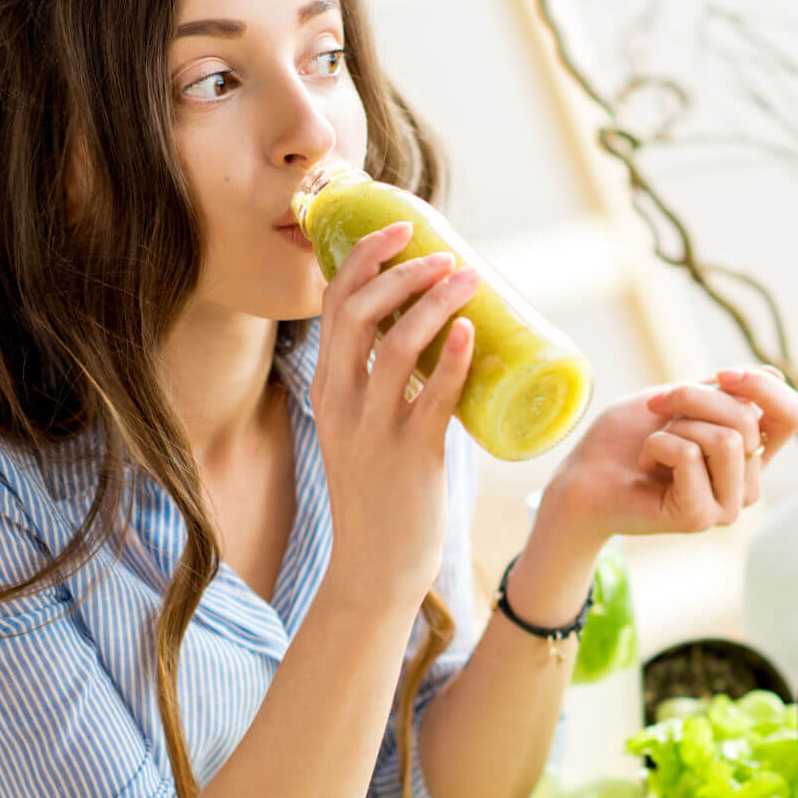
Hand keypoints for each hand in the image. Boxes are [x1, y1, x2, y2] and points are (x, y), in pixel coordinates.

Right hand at [311, 220, 477, 600]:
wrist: (376, 568)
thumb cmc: (383, 494)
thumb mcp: (366, 429)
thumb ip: (391, 387)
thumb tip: (444, 337)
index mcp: (327, 389)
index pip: (334, 305)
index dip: (364, 257)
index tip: (400, 229)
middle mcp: (341, 403)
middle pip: (356, 313)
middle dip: (399, 271)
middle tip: (443, 253)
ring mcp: (372, 431)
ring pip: (394, 347)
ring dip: (433, 303)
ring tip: (468, 279)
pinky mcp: (409, 457)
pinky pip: (430, 399)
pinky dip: (450, 360)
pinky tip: (469, 333)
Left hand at [540, 364, 797, 545]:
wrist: (582, 475)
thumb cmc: (624, 439)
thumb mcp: (677, 401)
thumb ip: (723, 393)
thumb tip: (774, 376)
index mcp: (749, 452)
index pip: (791, 415)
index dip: (764, 387)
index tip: (723, 374)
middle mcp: (746, 482)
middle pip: (747, 417)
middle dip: (692, 398)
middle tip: (656, 409)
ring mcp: (727, 505)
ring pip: (727, 438)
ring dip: (675, 426)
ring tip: (653, 445)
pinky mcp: (701, 517)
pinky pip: (692, 455)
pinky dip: (658, 445)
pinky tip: (645, 465)